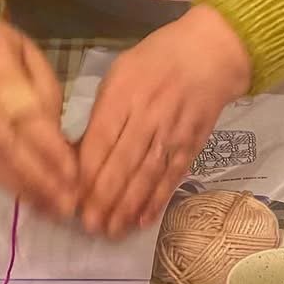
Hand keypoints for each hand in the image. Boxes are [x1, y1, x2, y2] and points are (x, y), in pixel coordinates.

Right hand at [0, 8, 76, 215]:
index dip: (47, 146)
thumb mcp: (27, 53)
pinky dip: (0, 184)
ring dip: (20, 187)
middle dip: (36, 176)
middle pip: (0, 142)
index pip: (20, 111)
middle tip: (66, 202)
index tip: (72, 173)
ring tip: (51, 207)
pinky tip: (25, 198)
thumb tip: (60, 144)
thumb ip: (45, 95)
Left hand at [78, 4, 250, 236]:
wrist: (211, 52)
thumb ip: (102, 113)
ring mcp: (172, 131)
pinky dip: (158, 199)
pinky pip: (173, 176)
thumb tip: (80, 155)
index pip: (101, 140)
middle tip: (89, 225)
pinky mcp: (193, 144)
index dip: (86, 172)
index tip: (72, 198)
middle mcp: (148, 115)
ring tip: (112, 231)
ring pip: (147, 174)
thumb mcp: (120, 74)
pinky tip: (143, 220)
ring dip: (128, 206)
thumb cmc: (156, 60)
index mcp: (123, 94)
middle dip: (104, 197)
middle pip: (123, 162)